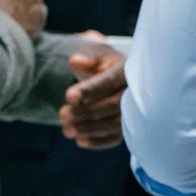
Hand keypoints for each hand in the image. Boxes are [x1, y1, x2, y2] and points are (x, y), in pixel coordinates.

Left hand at [61, 32, 126, 149]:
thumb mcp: (94, 53)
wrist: (110, 74)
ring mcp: (133, 111)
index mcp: (126, 70)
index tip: (68, 96)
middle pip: (113, 105)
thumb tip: (76, 61)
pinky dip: (98, 142)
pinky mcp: (127, 127)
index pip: (108, 81)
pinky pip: (116, 138)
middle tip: (62, 115)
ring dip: (89, 129)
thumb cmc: (100, 63)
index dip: (89, 90)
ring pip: (115, 124)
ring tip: (66, 130)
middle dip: (86, 112)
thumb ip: (86, 56)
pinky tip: (80, 141)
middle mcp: (133, 92)